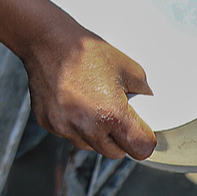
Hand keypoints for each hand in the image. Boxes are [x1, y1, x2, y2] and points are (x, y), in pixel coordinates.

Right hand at [26, 27, 157, 159]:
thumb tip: (148, 103)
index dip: (144, 140)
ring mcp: (65, 128)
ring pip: (91, 146)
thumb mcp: (128, 67)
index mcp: (112, 114)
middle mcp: (88, 127)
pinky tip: (74, 104)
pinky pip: (69, 135)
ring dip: (96, 134)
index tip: (142, 132)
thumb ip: (143, 91)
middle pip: (116, 153)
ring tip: (92, 106)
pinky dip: (75, 125)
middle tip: (117, 116)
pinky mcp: (49, 124)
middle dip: (120, 139)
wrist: (48, 42)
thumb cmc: (86, 52)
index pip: (140, 149)